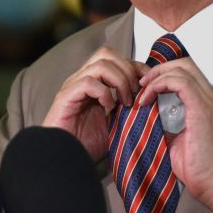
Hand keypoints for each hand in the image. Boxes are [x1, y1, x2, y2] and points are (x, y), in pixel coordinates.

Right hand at [43, 47, 148, 161]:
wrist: (63, 159)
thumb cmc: (85, 144)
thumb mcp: (116, 125)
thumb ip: (129, 110)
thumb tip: (149, 101)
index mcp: (95, 83)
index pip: (116, 59)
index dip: (135, 66)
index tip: (148, 82)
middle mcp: (83, 79)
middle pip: (107, 53)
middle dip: (127, 70)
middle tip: (135, 93)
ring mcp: (73, 86)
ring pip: (100, 63)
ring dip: (119, 80)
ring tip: (124, 101)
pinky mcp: (66, 96)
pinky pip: (88, 81)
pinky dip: (104, 92)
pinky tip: (108, 107)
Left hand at [137, 58, 212, 212]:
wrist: (212, 183)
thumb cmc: (195, 166)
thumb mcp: (176, 138)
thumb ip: (166, 121)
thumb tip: (147, 113)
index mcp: (205, 102)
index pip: (186, 72)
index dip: (163, 73)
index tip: (144, 87)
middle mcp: (210, 97)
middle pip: (184, 64)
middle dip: (158, 69)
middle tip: (140, 84)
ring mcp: (208, 101)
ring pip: (181, 68)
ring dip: (156, 76)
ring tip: (141, 91)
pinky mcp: (202, 108)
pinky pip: (179, 82)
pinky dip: (159, 85)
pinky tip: (147, 99)